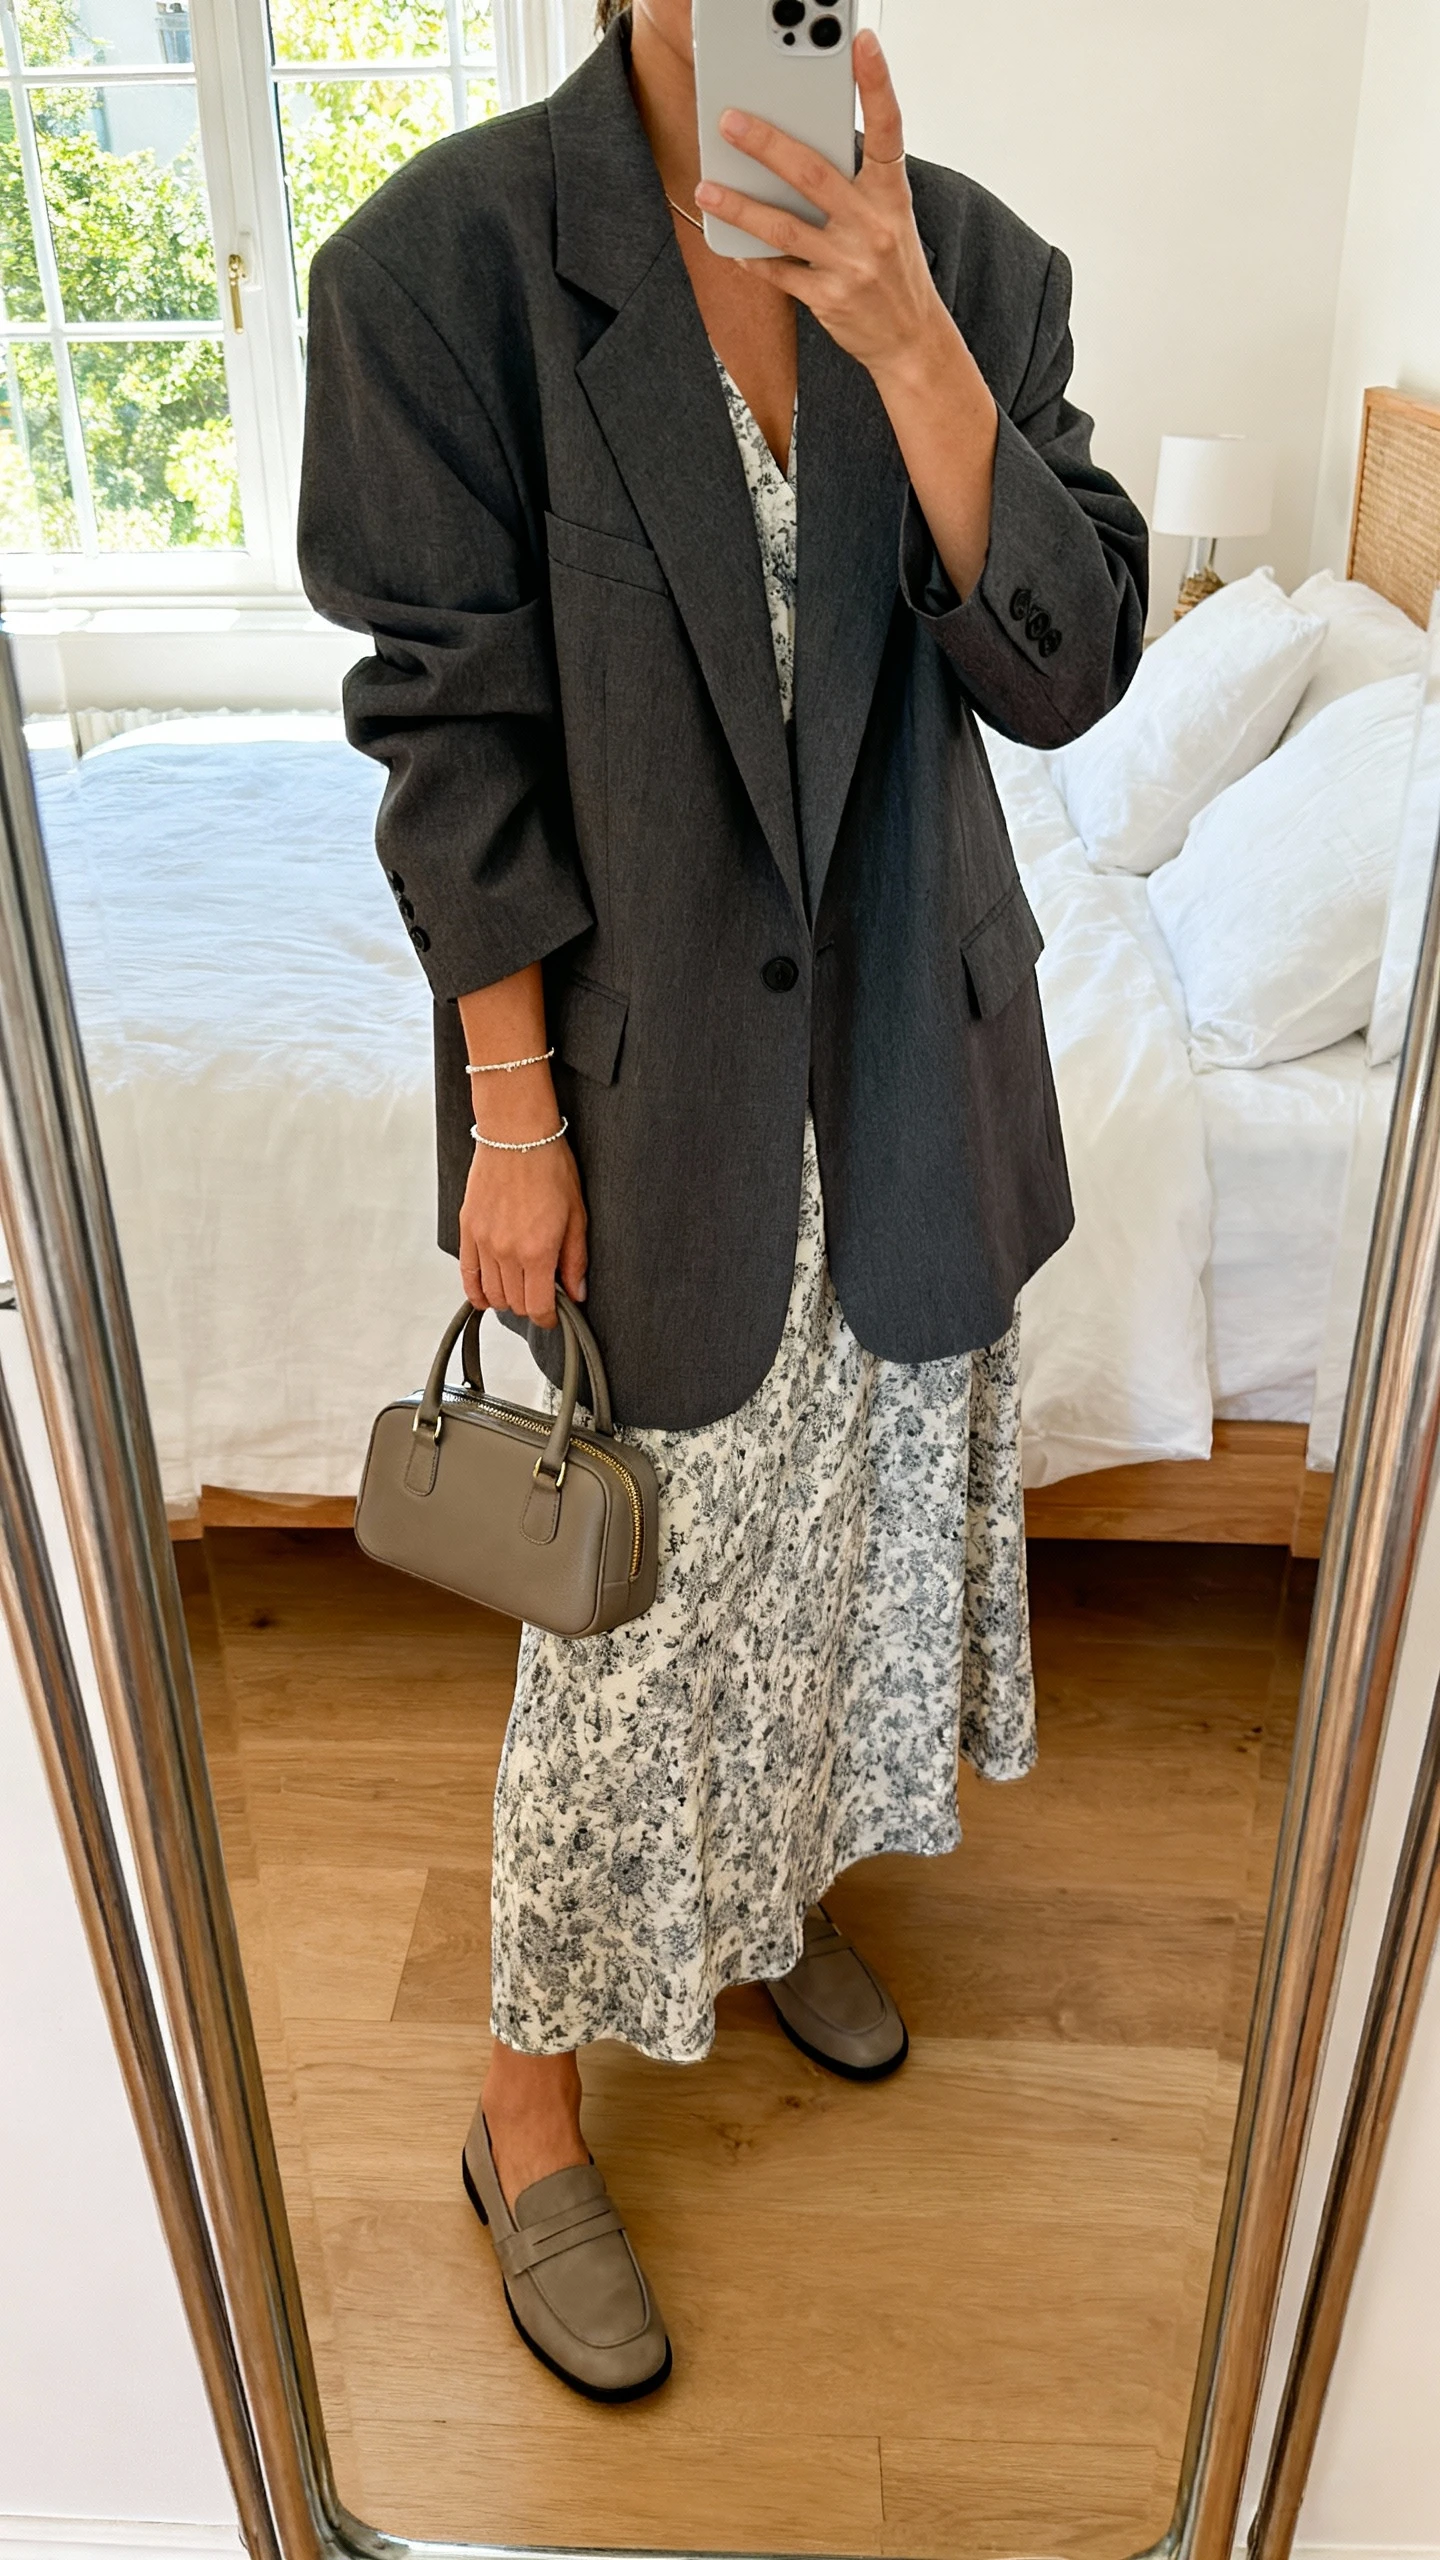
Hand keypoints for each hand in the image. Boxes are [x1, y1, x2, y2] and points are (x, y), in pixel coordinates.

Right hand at [458, 1137, 587, 1328]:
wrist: (515, 1134)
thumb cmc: (550, 1167)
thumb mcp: (576, 1214)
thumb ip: (574, 1259)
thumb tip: (576, 1293)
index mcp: (537, 1250)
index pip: (537, 1306)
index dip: (548, 1318)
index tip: (553, 1315)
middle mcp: (506, 1251)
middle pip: (514, 1303)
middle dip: (530, 1306)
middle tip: (542, 1295)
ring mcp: (483, 1242)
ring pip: (491, 1293)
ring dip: (506, 1299)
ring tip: (520, 1290)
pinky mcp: (467, 1229)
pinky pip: (467, 1273)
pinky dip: (477, 1290)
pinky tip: (486, 1296)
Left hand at [693, 29, 947, 386]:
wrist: (911, 339)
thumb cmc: (894, 268)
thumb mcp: (889, 218)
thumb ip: (852, 186)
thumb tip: (795, 153)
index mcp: (892, 195)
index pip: (887, 130)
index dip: (878, 84)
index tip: (863, 44)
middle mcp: (873, 226)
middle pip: (812, 174)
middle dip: (766, 144)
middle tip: (730, 121)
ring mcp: (850, 263)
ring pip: (783, 226)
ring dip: (739, 206)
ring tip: (707, 188)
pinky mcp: (829, 298)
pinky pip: (780, 272)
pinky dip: (753, 258)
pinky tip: (733, 244)